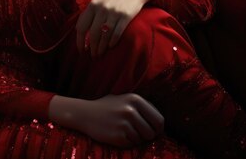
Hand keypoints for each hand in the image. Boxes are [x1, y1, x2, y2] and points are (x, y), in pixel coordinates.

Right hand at [49, 94, 163, 147]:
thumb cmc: (107, 107)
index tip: (153, 132)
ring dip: (135, 139)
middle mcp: (131, 110)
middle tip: (137, 133)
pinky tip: (115, 134)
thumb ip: (143, 108)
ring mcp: (124, 123)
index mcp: (135, 99)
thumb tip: (161, 124)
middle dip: (147, 136)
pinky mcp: (118, 135)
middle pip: (152, 133)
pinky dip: (125, 142)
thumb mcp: (125, 100)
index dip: (158, 129)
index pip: (159, 120)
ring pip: (142, 140)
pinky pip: (131, 144)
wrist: (84, 114)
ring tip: (122, 130)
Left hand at [76, 0, 152, 55]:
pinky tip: (110, 46)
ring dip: (101, 47)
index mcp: (92, 5)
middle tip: (93, 56)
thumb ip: (91, 12)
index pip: (81, 26)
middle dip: (92, 47)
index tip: (81, 50)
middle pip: (93, 34)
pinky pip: (117, 33)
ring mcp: (113, 12)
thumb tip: (83, 31)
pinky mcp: (125, 16)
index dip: (79, 41)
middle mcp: (101, 9)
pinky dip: (112, 41)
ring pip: (104, 35)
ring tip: (100, 54)